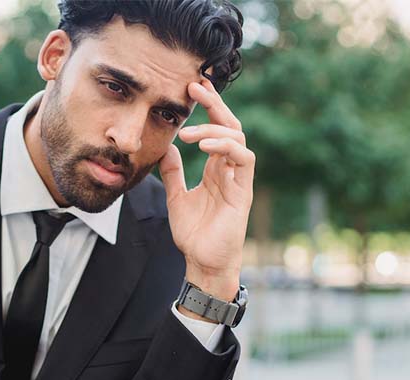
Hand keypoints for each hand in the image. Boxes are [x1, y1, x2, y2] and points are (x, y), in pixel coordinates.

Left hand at [159, 78, 254, 301]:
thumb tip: (166, 148)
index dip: (207, 108)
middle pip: (230, 126)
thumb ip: (173, 173)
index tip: (191, 88)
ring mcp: (238, 179)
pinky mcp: (243, 191)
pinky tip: (205, 146)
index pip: (216, 129)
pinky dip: (225, 147)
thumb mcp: (176, 197)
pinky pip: (243, 159)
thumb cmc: (194, 234)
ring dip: (213, 129)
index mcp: (216, 169)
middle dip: (214, 104)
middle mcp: (230, 170)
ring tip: (187, 133)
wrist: (202, 262)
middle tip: (194, 87)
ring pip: (237, 138)